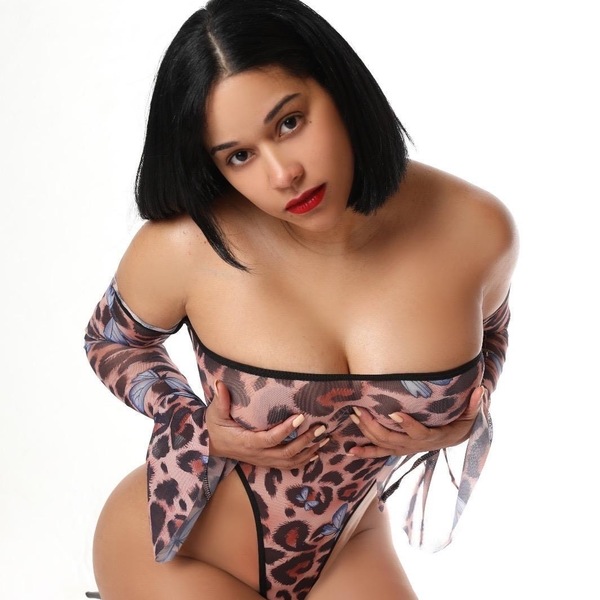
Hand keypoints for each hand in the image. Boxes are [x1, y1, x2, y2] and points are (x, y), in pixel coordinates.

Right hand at [205, 380, 327, 467]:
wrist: (212, 446)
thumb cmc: (215, 427)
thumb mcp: (215, 414)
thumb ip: (220, 400)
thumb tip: (220, 383)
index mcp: (248, 442)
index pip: (271, 438)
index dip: (287, 430)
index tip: (300, 416)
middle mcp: (259, 454)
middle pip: (287, 452)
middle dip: (306, 440)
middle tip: (320, 427)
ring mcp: (264, 460)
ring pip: (291, 461)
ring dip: (309, 450)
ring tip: (324, 437)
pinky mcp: (268, 462)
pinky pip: (289, 465)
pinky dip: (304, 460)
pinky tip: (317, 452)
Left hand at [347, 386, 486, 457]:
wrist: (453, 439)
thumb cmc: (460, 423)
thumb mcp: (471, 416)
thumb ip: (474, 405)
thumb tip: (481, 390)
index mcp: (432, 437)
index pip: (418, 433)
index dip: (406, 425)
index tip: (393, 412)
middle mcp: (415, 445)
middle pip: (392, 439)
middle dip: (374, 425)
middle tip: (360, 410)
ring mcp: (404, 448)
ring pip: (383, 444)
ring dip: (366, 432)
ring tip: (353, 416)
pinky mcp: (398, 449)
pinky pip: (380, 453)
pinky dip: (365, 452)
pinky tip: (350, 451)